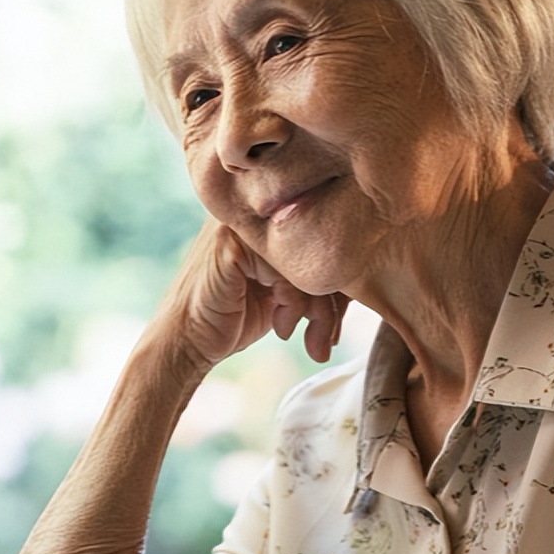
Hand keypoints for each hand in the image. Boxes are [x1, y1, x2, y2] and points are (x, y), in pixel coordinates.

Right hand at [159, 219, 347, 370]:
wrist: (186, 341)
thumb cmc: (236, 316)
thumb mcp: (284, 292)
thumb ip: (315, 272)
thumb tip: (367, 274)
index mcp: (269, 216)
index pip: (322, 237)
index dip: (338, 283)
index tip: (336, 323)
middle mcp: (257, 212)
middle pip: (319, 247)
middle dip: (330, 302)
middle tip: (327, 339)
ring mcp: (242, 223)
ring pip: (307, 262)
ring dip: (316, 311)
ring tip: (313, 341)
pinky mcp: (233, 243)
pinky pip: (287, 272)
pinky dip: (293, 306)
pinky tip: (281, 328)